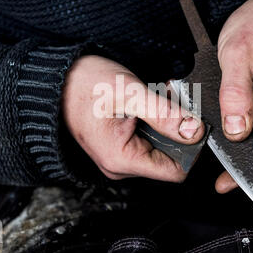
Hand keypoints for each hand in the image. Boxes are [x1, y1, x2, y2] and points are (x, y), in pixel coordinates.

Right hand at [62, 55, 204, 181]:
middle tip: (168, 100)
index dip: (191, 149)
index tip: (192, 123)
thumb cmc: (84, 84)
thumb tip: (194, 132)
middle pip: (169, 158)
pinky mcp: (118, 147)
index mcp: (121, 159)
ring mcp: (118, 157)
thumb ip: (165, 114)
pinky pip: (147, 140)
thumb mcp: (131, 93)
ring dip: (165, 121)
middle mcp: (119, 165)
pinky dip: (154, 120)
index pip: (175, 172)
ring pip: (159, 146)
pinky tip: (147, 102)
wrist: (58, 80)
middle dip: (176, 129)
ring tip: (155, 97)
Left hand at [215, 0, 252, 192]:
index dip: (248, 167)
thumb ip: (235, 93)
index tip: (226, 183)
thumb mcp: (238, 53)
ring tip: (214, 101)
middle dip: (233, 139)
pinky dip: (237, 112)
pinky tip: (226, 103)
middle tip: (206, 133)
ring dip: (233, 121)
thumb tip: (235, 131)